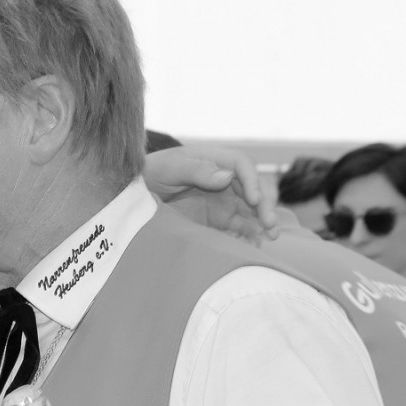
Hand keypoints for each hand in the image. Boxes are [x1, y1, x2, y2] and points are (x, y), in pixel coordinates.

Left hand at [144, 145, 277, 244]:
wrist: (136, 195)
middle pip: (253, 189)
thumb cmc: (152, 173)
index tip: (254, 199)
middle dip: (264, 206)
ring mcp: (224, 200)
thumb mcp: (169, 168)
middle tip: (270, 224)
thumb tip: (227, 177)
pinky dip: (250, 235)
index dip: (252, 181)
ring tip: (270, 237)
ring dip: (263, 222)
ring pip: (252, 210)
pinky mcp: (220, 220)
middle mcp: (225, 180)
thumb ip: (196, 171)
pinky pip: (240, 227)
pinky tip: (254, 245)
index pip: (242, 165)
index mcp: (214, 160)